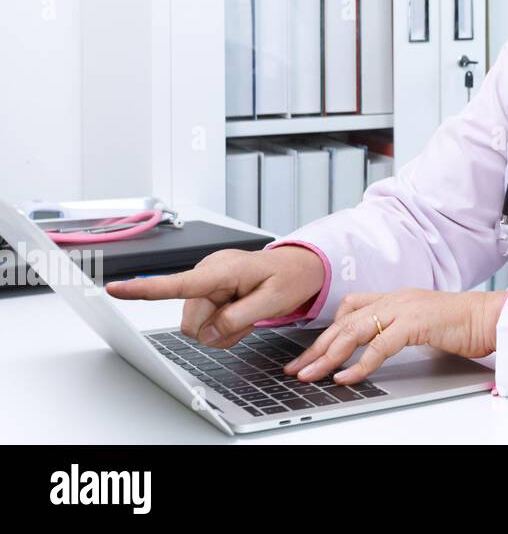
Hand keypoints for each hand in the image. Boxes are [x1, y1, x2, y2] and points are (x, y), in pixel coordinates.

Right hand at [105, 246, 325, 347]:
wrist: (298, 268)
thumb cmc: (289, 277)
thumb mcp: (273, 301)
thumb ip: (238, 318)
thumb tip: (208, 333)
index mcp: (222, 269)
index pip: (178, 283)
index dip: (145, 289)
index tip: (114, 288)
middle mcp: (207, 273)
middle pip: (191, 323)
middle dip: (218, 329)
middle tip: (249, 316)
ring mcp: (206, 283)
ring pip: (197, 328)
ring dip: (223, 329)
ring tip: (247, 312)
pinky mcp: (207, 293)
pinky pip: (205, 325)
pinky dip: (224, 327)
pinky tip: (240, 313)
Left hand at [287, 289, 507, 384]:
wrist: (493, 317)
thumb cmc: (465, 324)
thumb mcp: (424, 324)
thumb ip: (399, 330)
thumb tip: (374, 350)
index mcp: (396, 297)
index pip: (350, 309)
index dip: (326, 332)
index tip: (309, 354)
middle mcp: (396, 298)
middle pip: (344, 321)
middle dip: (317, 348)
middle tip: (297, 369)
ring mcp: (405, 308)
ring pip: (354, 331)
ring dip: (328, 356)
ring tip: (312, 375)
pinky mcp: (416, 323)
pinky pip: (379, 345)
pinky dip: (359, 363)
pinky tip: (347, 377)